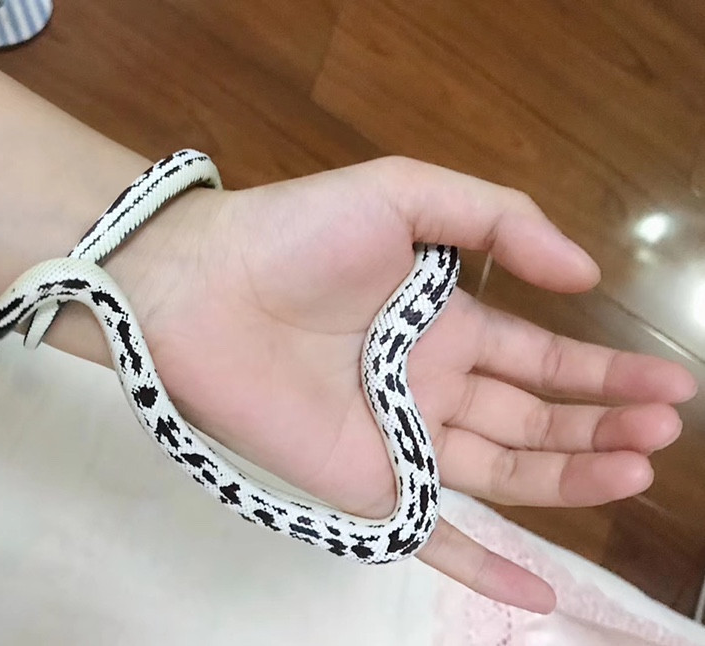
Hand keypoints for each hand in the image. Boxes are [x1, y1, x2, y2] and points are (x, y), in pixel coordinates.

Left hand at [109, 156, 696, 612]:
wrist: (200, 289)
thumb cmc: (298, 235)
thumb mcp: (405, 195)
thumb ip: (498, 220)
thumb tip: (585, 274)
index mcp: (446, 322)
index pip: (543, 358)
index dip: (604, 373)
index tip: (669, 387)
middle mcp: (432, 385)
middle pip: (535, 418)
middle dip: (601, 426)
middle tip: (662, 432)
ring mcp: (402, 440)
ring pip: (504, 471)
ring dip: (573, 479)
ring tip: (636, 470)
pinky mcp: (366, 484)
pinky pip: (433, 534)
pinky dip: (486, 566)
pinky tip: (543, 592)